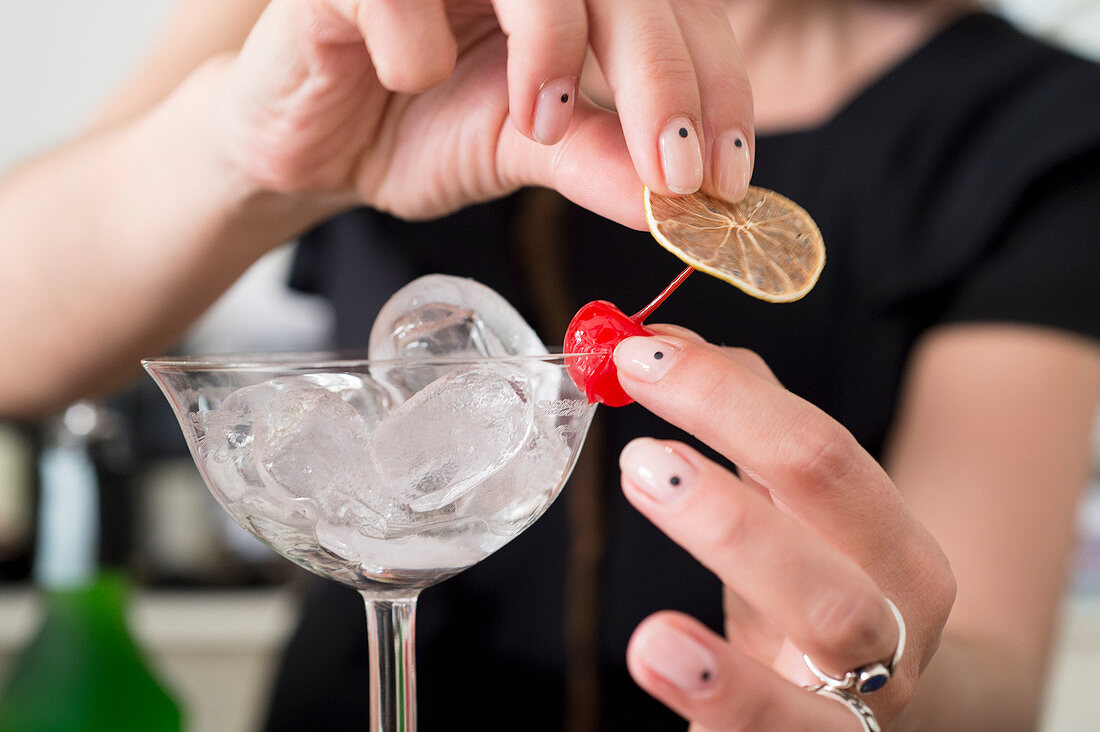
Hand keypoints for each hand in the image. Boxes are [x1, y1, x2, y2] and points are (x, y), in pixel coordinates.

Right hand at [213, 0, 753, 228]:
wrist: (310, 145)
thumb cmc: (417, 128)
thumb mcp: (525, 153)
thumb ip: (600, 162)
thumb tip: (683, 202)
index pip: (674, 9)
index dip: (714, 84)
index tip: (726, 177)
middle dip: (662, 75)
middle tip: (674, 170)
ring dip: (551, 43)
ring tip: (541, 122)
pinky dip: (412, 50)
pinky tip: (398, 78)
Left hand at [611, 329, 955, 728]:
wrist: (873, 721)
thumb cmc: (822, 598)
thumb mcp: (796, 516)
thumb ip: (740, 423)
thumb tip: (659, 341)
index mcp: (893, 547)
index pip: (823, 458)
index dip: (731, 403)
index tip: (640, 358)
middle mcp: (895, 626)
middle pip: (835, 557)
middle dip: (738, 505)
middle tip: (641, 457)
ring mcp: (862, 706)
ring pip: (826, 637)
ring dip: (738, 569)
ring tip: (648, 530)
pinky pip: (769, 730)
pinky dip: (717, 694)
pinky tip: (655, 650)